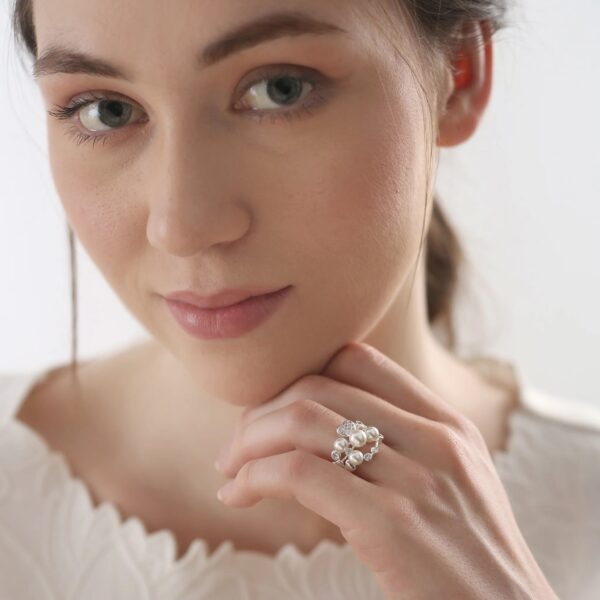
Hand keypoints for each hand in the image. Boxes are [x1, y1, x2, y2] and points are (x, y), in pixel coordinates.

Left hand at [214, 342, 557, 598]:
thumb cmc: (469, 559)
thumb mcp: (453, 484)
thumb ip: (406, 445)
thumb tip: (328, 429)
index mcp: (449, 424)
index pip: (357, 359)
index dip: (301, 377)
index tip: (273, 413)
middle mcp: (435, 439)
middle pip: (319, 386)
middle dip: (263, 412)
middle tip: (237, 446)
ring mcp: (416, 478)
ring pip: (303, 422)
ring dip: (250, 443)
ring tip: (231, 470)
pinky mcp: (392, 523)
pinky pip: (300, 474)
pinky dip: (256, 478)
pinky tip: (239, 496)